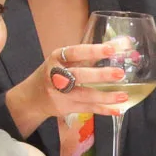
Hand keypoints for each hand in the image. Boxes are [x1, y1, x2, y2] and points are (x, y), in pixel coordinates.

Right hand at [6, 44, 133, 135]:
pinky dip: (104, 110)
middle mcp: (57, 75)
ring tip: (123, 96)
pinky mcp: (65, 108)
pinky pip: (88, 108)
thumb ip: (86, 56)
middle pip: (79, 75)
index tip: (110, 49)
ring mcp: (60, 94)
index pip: (76, 52)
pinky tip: (117, 109)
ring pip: (85, 95)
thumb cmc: (52, 73)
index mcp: (57, 58)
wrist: (31, 97)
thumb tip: (116, 46)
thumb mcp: (63, 61)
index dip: (93, 51)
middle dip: (100, 75)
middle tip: (120, 73)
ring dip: (106, 96)